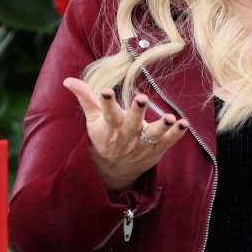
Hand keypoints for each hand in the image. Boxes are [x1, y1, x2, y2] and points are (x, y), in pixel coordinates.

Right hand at [63, 77, 190, 190]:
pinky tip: (184, 123)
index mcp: (110, 126)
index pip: (107, 112)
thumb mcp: (93, 119)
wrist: (113, 171)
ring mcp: (142, 143)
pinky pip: (168, 141)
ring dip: (161, 126)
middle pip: (131, 123)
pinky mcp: (155, 149)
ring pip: (152, 134)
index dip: (106, 102)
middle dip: (136, 111)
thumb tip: (68, 80)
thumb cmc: (103, 138)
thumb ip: (85, 98)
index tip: (106, 91)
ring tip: (169, 117)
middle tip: (141, 99)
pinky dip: (176, 134)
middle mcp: (126, 134)